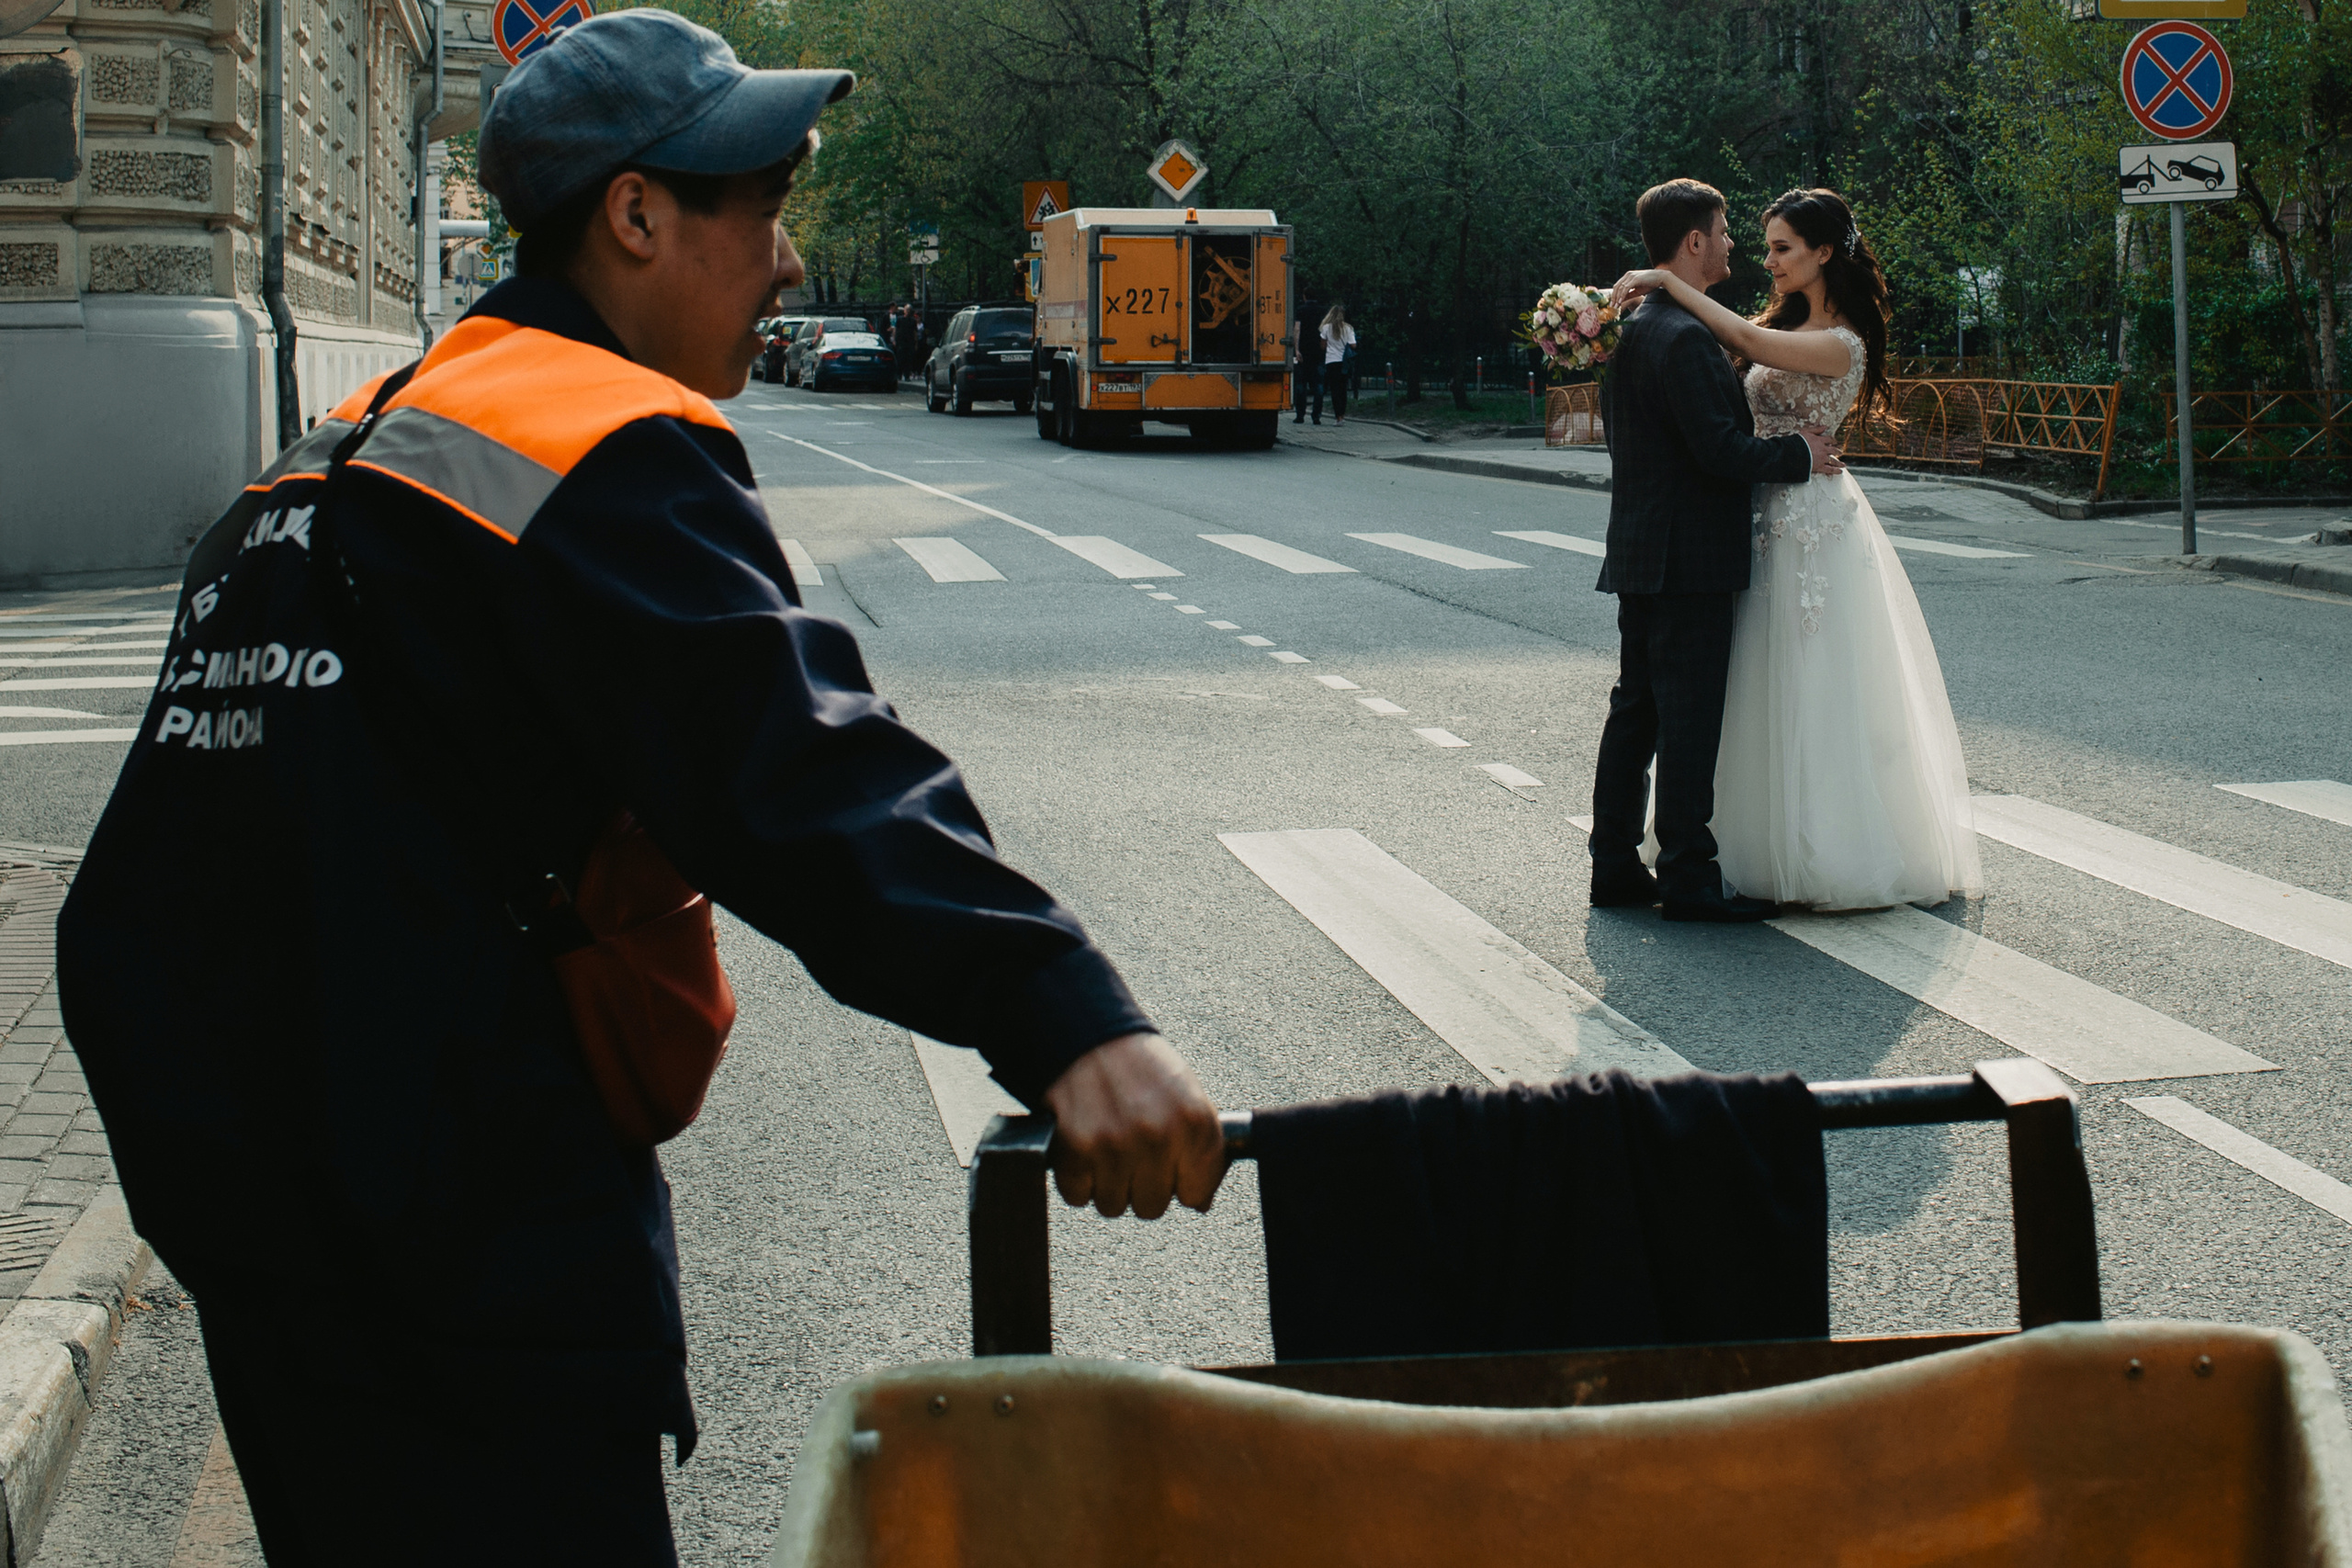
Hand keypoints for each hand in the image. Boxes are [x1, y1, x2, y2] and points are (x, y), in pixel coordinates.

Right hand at [1041, 1032, 1225, 1219]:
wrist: (1089, 1034)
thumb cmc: (1141, 1066)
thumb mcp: (1188, 1097)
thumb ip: (1201, 1148)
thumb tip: (1202, 1202)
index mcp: (1195, 1123)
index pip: (1197, 1193)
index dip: (1181, 1182)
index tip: (1171, 1167)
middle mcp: (1159, 1137)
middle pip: (1152, 1207)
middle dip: (1140, 1185)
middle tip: (1132, 1152)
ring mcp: (1116, 1146)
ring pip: (1113, 1205)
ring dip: (1106, 1184)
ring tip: (1107, 1147)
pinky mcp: (1076, 1150)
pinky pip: (1077, 1195)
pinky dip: (1075, 1177)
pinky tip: (1084, 1148)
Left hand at [1610, 269, 1667, 312]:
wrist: (1661, 278)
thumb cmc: (1650, 284)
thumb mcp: (1637, 291)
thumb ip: (1629, 294)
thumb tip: (1621, 301)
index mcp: (1628, 276)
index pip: (1617, 286)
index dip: (1614, 295)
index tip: (1613, 303)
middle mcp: (1628, 275)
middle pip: (1616, 287)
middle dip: (1613, 297)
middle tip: (1612, 306)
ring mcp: (1631, 276)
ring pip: (1620, 288)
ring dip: (1617, 298)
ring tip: (1616, 306)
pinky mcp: (1635, 279)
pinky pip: (1626, 288)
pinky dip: (1622, 295)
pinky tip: (1621, 301)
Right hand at [1801, 424, 1844, 475]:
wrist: (1793, 453)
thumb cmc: (1797, 442)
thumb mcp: (1806, 432)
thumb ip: (1816, 429)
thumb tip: (1825, 427)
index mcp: (1820, 440)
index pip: (1829, 439)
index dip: (1832, 440)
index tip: (1834, 442)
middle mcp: (1823, 449)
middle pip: (1833, 450)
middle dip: (1837, 451)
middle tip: (1840, 453)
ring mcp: (1822, 458)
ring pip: (1833, 460)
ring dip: (1839, 462)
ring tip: (1843, 464)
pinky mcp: (1819, 467)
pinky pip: (1830, 469)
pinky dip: (1836, 470)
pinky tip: (1840, 471)